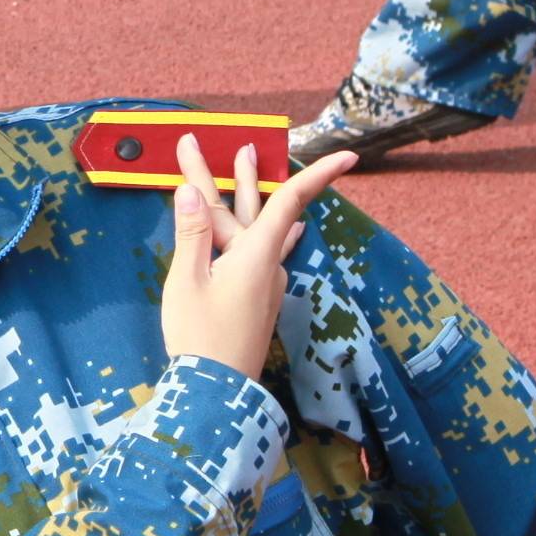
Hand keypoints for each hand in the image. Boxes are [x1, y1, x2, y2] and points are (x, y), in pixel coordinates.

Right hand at [160, 134, 344, 376]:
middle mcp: (267, 265)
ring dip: (247, 197)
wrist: (218, 391)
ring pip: (257, 229)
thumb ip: (191, 233)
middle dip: (247, 175)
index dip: (319, 175)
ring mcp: (266, 282)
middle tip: (243, 144)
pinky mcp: (259, 298)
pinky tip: (295, 228)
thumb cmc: (199, 337)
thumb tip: (190, 188)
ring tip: (244, 165)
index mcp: (254, 256)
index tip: (349, 155)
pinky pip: (263, 250)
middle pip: (261, 209)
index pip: (290, 202)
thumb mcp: (186, 281)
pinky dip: (265, 228)